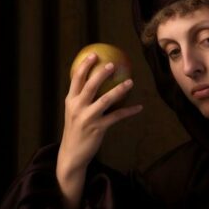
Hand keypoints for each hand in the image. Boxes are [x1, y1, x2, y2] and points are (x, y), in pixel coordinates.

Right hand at [58, 52, 142, 173]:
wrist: (72, 154)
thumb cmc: (76, 130)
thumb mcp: (74, 113)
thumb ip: (82, 99)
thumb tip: (95, 83)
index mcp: (70, 101)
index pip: (76, 79)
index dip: (84, 66)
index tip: (94, 55)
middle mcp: (77, 108)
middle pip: (90, 86)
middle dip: (101, 73)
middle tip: (112, 64)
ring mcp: (87, 118)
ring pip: (105, 100)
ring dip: (119, 90)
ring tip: (131, 82)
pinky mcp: (97, 129)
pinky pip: (116, 117)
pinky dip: (129, 111)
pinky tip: (139, 107)